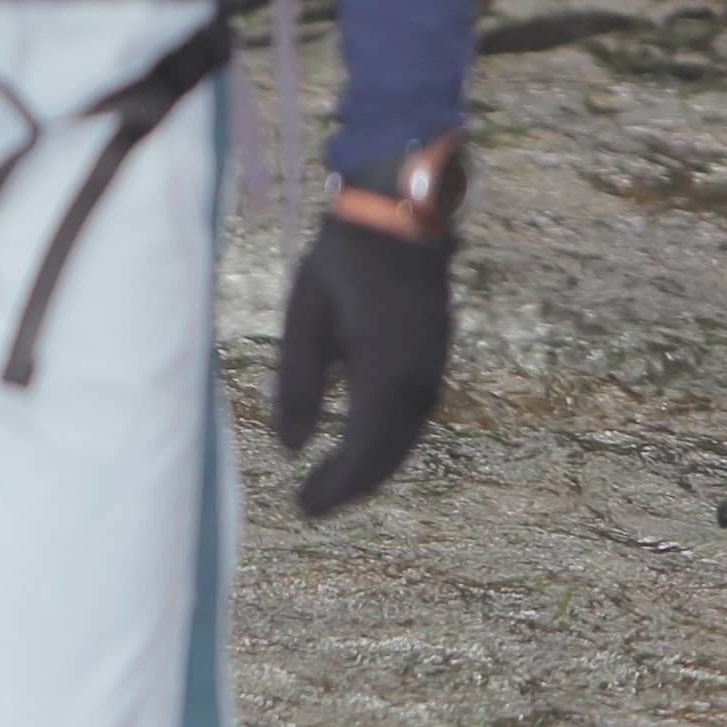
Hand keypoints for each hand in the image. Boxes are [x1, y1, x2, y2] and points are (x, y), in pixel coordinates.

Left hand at [270, 208, 452, 519]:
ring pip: (404, 440)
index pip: (363, 451)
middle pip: (387, 454)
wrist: (400, 216)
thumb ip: (297, 385)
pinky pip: (413, 418)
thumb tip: (290, 449)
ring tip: (331, 486)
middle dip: (350, 487)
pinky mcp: (436, 359)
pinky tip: (360, 449)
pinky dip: (386, 444)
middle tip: (309, 506)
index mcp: (384, 371)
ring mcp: (433, 369)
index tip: (303, 509)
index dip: (335, 487)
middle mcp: (418, 379)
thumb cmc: (341, 263)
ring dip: (370, 468)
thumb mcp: (304, 320)